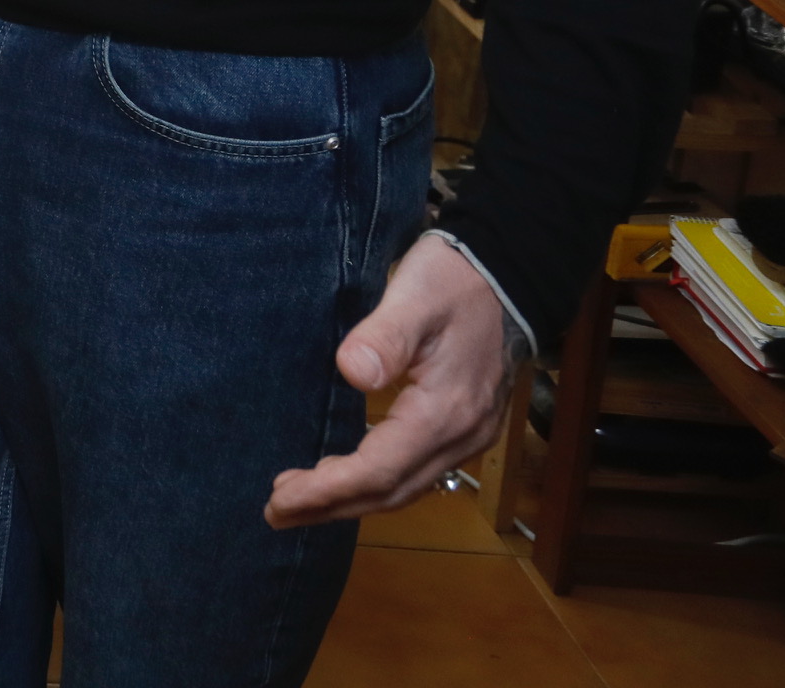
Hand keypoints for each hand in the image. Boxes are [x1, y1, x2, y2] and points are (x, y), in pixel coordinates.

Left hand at [265, 235, 518, 526]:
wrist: (509, 272)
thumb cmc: (454, 280)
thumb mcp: (415, 297)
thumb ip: (384, 337)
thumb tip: (351, 373)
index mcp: (445, 411)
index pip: (379, 469)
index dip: (329, 490)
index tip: (280, 497)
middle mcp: (462, 435)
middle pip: (391, 490)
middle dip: (332, 505)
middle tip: (276, 511)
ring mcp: (469, 434)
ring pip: (406, 486)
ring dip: (353, 499)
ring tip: (301, 500)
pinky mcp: (466, 426)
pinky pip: (417, 470)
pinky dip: (377, 481)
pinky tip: (347, 473)